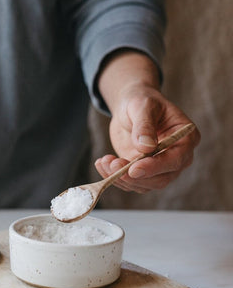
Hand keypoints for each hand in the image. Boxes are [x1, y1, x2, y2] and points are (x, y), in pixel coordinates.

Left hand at [95, 51, 199, 193]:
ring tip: (104, 161)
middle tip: (113, 165)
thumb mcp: (143, 106)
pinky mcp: (142, 173)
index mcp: (186, 139)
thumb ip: (145, 126)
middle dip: (134, 176)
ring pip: (143, 185)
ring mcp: (159, 168)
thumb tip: (146, 147)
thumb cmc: (142, 102)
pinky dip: (113, 177)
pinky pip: (129, 183)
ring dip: (120, 178)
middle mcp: (176, 158)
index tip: (134, 169)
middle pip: (160, 179)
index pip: (175, 160)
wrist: (131, 107)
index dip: (155, 167)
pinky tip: (102, 164)